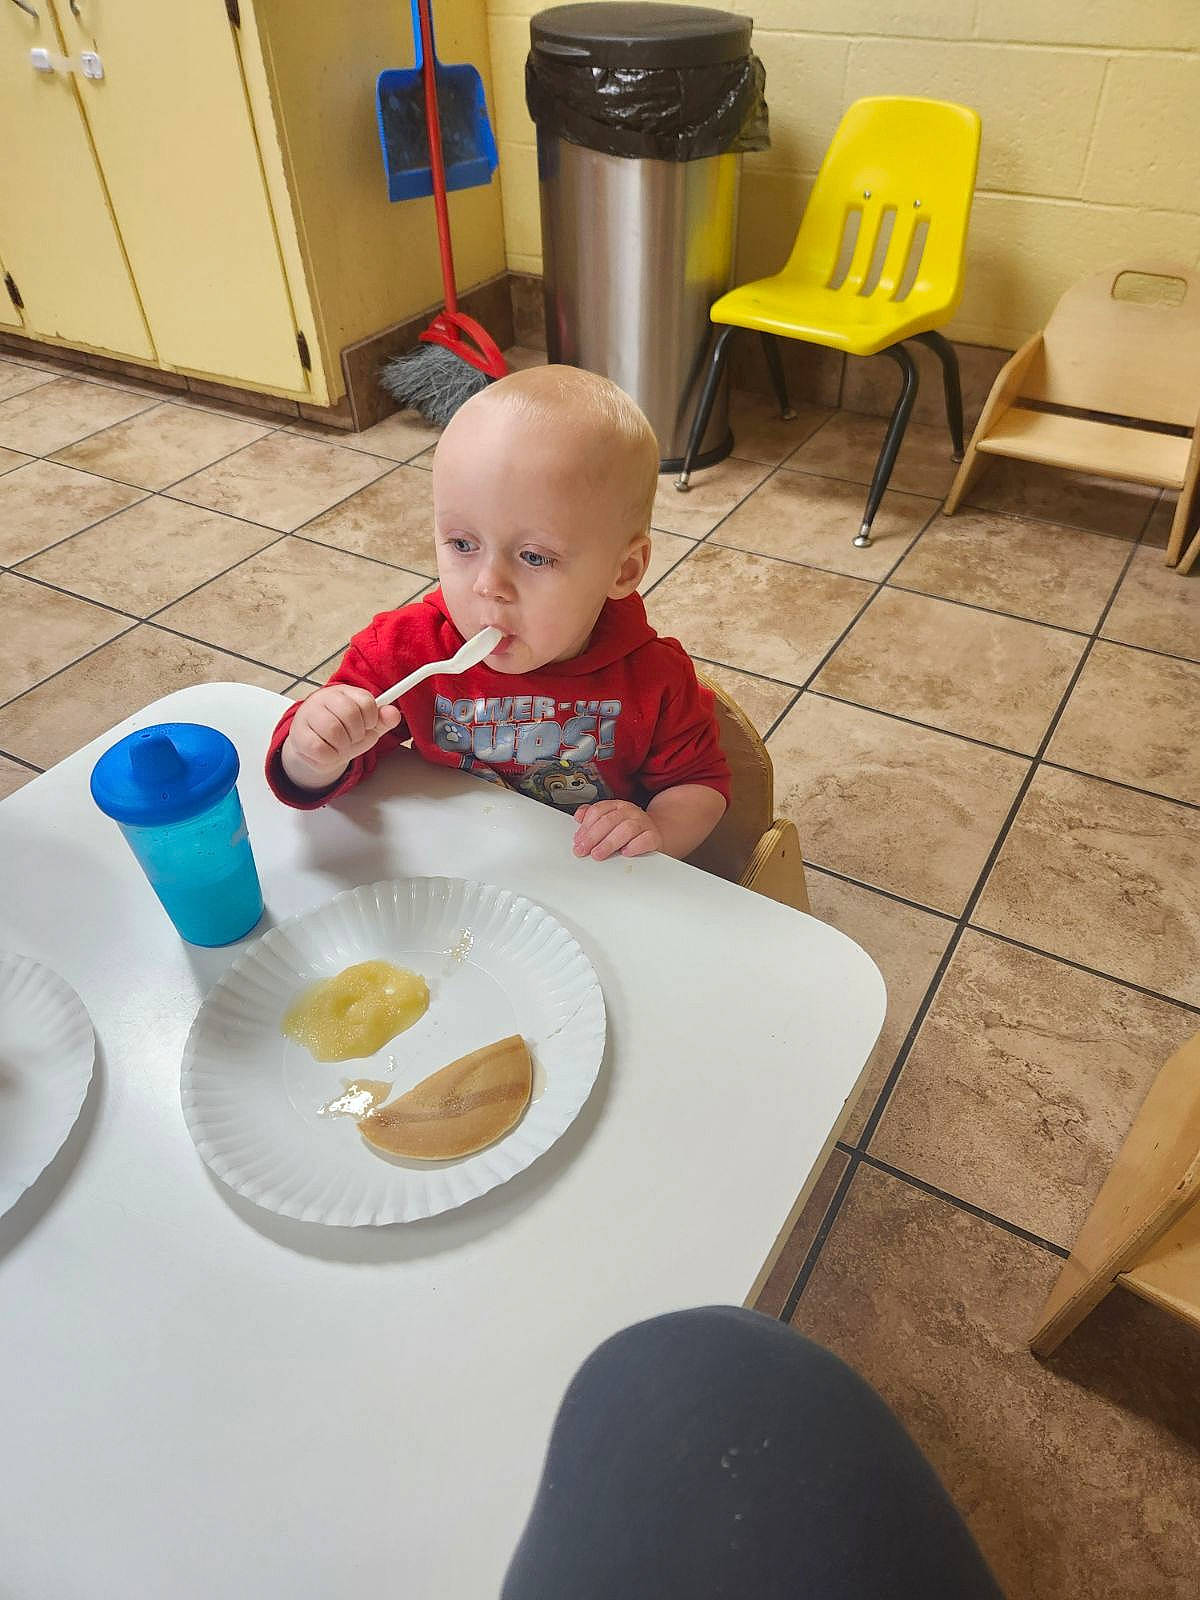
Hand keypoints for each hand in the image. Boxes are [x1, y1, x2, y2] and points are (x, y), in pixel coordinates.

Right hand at [281, 685, 401, 790]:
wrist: (315, 747)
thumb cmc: (343, 733)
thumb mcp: (367, 726)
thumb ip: (382, 720)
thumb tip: (393, 713)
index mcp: (344, 692)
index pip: (366, 701)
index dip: (372, 718)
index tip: (368, 725)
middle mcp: (323, 698)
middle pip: (350, 713)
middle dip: (357, 733)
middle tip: (353, 738)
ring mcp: (308, 714)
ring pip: (334, 730)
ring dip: (343, 745)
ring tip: (341, 746)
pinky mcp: (298, 734)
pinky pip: (319, 748)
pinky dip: (330, 756)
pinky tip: (329, 752)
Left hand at [572, 800, 661, 860]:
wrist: (654, 832)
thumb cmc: (628, 829)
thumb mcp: (610, 819)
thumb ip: (593, 817)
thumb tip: (578, 817)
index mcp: (617, 806)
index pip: (598, 811)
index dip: (585, 827)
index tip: (578, 840)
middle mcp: (630, 812)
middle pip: (609, 820)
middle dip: (593, 837)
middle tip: (583, 849)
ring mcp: (643, 823)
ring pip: (626, 829)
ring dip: (609, 843)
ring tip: (598, 854)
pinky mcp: (654, 836)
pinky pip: (645, 839)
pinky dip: (634, 846)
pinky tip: (625, 852)